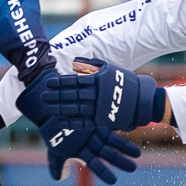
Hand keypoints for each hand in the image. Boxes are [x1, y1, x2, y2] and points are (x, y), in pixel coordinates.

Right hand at [39, 116, 140, 184]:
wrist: (52, 114)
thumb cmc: (52, 135)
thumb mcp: (55, 152)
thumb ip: (57, 166)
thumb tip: (59, 179)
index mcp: (84, 153)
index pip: (95, 165)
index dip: (104, 172)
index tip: (113, 181)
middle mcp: (93, 144)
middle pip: (108, 154)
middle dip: (120, 161)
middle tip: (133, 169)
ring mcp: (97, 132)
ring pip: (113, 141)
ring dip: (125, 148)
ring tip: (137, 154)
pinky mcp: (98, 120)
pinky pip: (112, 124)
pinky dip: (121, 126)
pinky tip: (132, 129)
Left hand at [42, 57, 163, 131]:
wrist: (143, 101)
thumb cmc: (125, 82)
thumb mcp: (110, 69)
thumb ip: (91, 65)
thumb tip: (74, 63)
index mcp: (98, 80)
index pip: (75, 80)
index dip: (60, 82)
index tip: (48, 82)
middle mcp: (97, 94)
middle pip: (72, 95)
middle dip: (56, 95)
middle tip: (43, 96)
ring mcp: (100, 108)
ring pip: (75, 109)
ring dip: (59, 109)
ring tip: (47, 108)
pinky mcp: (102, 121)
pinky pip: (84, 123)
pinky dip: (71, 123)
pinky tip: (60, 122)